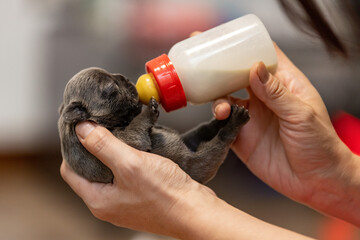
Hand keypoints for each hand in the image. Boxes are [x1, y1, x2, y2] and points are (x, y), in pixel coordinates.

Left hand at [60, 121, 214, 236]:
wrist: (195, 211)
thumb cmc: (165, 193)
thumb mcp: (130, 164)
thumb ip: (103, 145)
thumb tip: (81, 129)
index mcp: (98, 200)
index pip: (69, 170)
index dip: (73, 147)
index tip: (81, 128)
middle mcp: (108, 204)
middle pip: (89, 171)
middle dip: (93, 148)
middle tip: (102, 126)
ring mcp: (125, 202)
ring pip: (109, 172)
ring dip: (113, 152)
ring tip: (120, 133)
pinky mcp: (141, 197)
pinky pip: (126, 175)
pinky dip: (127, 160)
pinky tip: (137, 148)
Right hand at [213, 44, 359, 224]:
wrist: (315, 182)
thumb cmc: (319, 144)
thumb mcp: (302, 114)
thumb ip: (277, 92)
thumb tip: (255, 67)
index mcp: (284, 85)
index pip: (264, 58)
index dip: (247, 47)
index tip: (228, 41)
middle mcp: (264, 98)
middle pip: (238, 75)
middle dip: (221, 68)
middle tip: (203, 63)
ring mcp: (251, 117)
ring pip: (225, 98)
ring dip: (217, 98)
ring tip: (221, 108)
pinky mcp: (242, 137)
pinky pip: (222, 124)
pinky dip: (216, 119)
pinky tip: (219, 119)